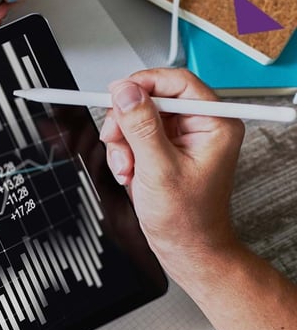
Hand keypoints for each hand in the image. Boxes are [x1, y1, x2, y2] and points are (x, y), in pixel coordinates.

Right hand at [98, 68, 244, 263]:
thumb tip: (126, 92)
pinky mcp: (164, 148)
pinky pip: (134, 136)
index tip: (117, 94)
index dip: (143, 84)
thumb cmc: (187, 219)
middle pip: (151, 99)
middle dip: (126, 122)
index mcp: (214, 123)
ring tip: (127, 168)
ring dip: (122, 142)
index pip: (177, 82)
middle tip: (116, 140)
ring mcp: (181, 137)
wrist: (185, 247)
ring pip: (137, 118)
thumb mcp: (158, 169)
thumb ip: (140, 126)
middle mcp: (200, 125)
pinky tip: (130, 172)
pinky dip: (124, 153)